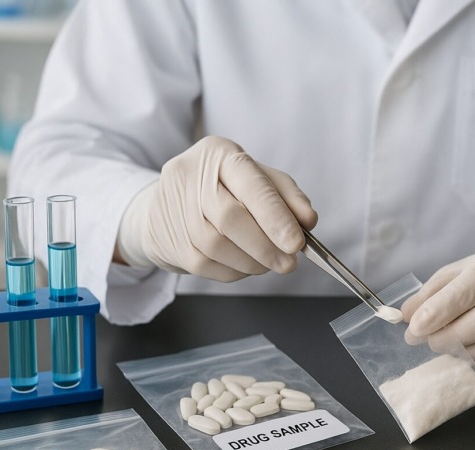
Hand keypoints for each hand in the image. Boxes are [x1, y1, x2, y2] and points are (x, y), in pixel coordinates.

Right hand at [116, 136, 317, 280]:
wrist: (165, 203)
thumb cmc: (223, 188)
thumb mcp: (259, 179)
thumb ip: (288, 197)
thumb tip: (308, 220)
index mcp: (220, 154)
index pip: (251, 186)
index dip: (275, 218)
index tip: (296, 243)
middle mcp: (192, 176)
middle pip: (230, 218)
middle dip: (265, 246)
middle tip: (288, 263)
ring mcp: (176, 209)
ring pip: (217, 246)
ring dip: (252, 262)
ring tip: (268, 263)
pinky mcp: (168, 240)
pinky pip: (206, 265)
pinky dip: (234, 271)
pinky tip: (245, 264)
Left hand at [401, 239, 474, 378]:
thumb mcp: (464, 271)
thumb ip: (435, 291)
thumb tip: (407, 316)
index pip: (473, 284)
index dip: (442, 309)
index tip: (416, 327)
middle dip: (451, 336)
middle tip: (429, 342)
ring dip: (467, 354)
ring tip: (449, 348)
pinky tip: (472, 356)